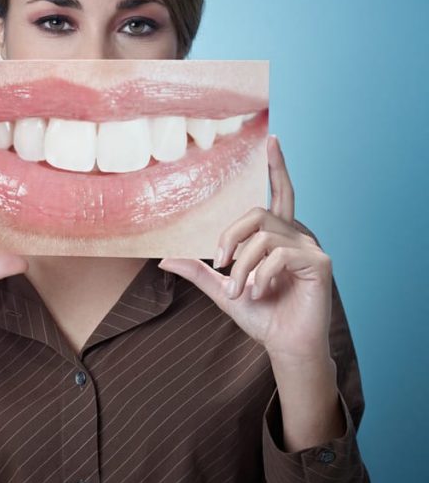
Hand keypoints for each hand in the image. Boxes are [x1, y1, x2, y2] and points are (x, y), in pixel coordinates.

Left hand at [157, 135, 332, 365]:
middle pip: (257, 213)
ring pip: (263, 236)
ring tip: (239, 291)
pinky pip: (279, 254)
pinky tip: (259, 292)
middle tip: (220, 264)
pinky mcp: (320, 262)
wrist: (284, 344)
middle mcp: (297, 234)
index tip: (271, 138)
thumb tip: (163, 259)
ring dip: (243, 266)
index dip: (276, 165)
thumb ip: (198, 271)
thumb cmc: (260, 315)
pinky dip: (261, 274)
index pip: (278, 192)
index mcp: (278, 234)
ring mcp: (311, 247)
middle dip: (230, 237)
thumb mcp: (222, 289)